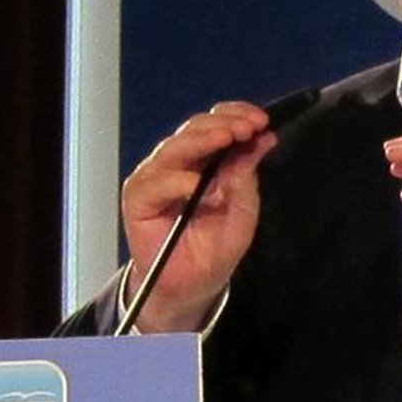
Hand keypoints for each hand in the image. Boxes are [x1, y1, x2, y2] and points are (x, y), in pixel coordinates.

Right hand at [120, 101, 274, 331]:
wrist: (195, 285)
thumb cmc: (215, 247)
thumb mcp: (242, 210)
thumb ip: (246, 175)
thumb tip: (263, 139)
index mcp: (203, 160)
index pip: (215, 125)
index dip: (235, 116)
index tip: (261, 120)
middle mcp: (177, 163)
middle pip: (194, 129)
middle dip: (223, 124)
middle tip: (248, 126)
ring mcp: (156, 178)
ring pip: (174, 147)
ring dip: (203, 140)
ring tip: (228, 138)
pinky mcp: (139, 199)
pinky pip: (157, 182)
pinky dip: (177, 180)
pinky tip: (197, 183)